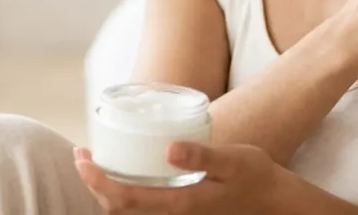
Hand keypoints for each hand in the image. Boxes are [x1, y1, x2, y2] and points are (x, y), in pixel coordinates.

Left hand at [75, 142, 277, 213]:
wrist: (275, 204)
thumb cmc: (256, 178)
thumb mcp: (233, 161)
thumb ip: (202, 155)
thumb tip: (168, 149)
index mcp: (180, 204)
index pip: (123, 198)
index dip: (96, 181)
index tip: (83, 158)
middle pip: (118, 210)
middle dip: (93, 184)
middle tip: (82, 155)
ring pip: (128, 213)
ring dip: (106, 191)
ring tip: (97, 164)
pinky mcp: (182, 213)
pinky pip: (142, 209)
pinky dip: (124, 195)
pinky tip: (126, 174)